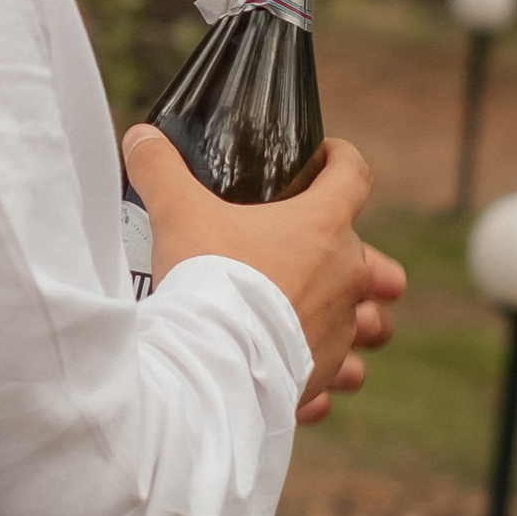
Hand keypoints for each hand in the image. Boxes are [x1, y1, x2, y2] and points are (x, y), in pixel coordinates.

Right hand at [123, 125, 405, 422]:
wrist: (210, 361)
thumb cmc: (207, 277)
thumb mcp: (177, 212)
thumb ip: (160, 169)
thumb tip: (140, 137)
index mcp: (323, 226)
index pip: (354, 175)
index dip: (342, 161)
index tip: (327, 158)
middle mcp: (346, 276)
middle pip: (376, 262)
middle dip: (356, 258)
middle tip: (319, 255)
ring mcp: (341, 328)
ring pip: (371, 325)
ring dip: (357, 321)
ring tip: (327, 319)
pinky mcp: (324, 371)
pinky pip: (336, 372)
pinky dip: (323, 373)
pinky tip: (301, 377)